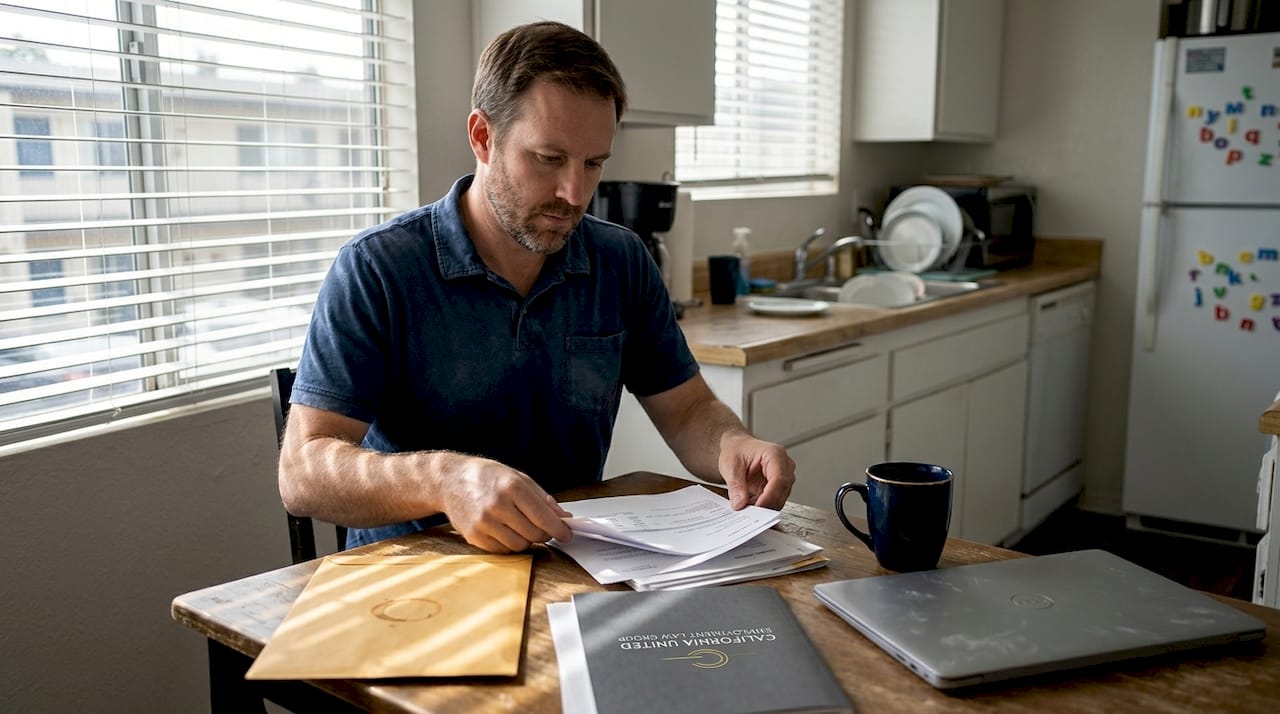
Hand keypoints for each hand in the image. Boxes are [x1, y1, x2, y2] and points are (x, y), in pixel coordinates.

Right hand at [436, 456, 573, 552]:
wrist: (450, 480)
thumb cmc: (487, 477)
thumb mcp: (518, 478)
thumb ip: (543, 499)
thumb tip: (563, 518)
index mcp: (512, 487)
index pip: (544, 517)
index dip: (559, 529)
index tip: (567, 534)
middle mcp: (497, 505)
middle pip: (534, 534)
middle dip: (544, 534)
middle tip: (543, 528)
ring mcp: (484, 522)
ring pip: (520, 545)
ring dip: (526, 539)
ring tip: (521, 526)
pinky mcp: (473, 536)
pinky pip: (503, 550)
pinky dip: (509, 544)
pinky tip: (506, 530)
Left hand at [716, 433, 794, 509]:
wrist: (738, 448)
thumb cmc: (737, 450)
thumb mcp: (730, 465)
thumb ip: (735, 485)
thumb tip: (740, 504)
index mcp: (775, 454)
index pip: (779, 479)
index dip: (769, 496)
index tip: (757, 508)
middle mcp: (784, 465)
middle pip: (782, 491)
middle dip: (766, 504)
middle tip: (747, 512)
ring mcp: (784, 476)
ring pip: (780, 498)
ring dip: (763, 506)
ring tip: (745, 506)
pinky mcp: (779, 486)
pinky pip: (774, 500)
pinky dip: (762, 505)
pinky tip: (749, 504)